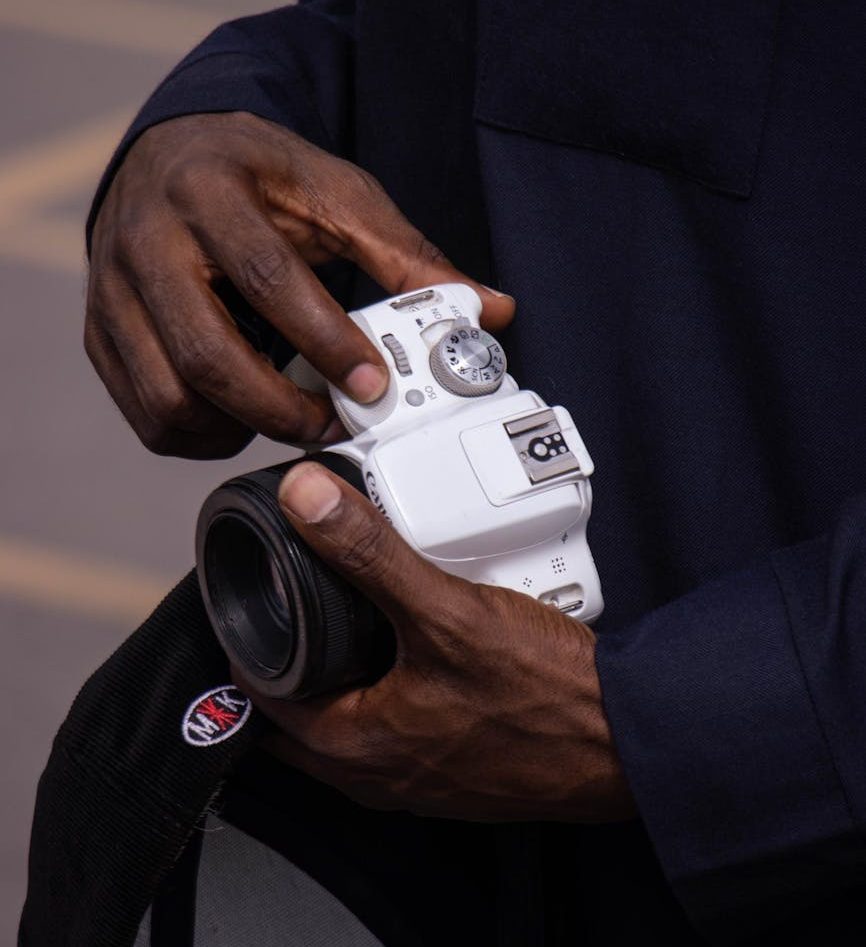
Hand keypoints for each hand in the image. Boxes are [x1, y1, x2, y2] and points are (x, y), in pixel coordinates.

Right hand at [86, 112, 513, 457]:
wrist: (172, 162)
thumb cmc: (263, 181)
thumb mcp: (337, 197)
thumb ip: (409, 255)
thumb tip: (493, 310)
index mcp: (209, 191)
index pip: (267, 276)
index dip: (325, 340)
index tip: (373, 386)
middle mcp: (145, 240)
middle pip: (207, 353)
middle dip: (280, 408)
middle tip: (333, 427)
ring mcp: (112, 292)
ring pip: (170, 395)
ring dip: (240, 428)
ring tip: (291, 421)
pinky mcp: (99, 333)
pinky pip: (147, 413)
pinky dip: (202, 436)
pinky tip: (243, 421)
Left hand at [234, 461, 635, 822]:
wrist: (627, 740)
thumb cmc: (545, 695)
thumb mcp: (446, 610)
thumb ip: (370, 552)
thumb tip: (307, 501)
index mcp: (354, 747)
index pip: (258, 694)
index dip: (246, 637)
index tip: (247, 595)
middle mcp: (377, 773)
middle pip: (300, 708)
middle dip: (289, 655)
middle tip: (291, 600)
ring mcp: (418, 774)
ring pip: (349, 716)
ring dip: (338, 671)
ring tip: (343, 617)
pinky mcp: (454, 764)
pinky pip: (396, 722)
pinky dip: (386, 686)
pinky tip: (411, 650)